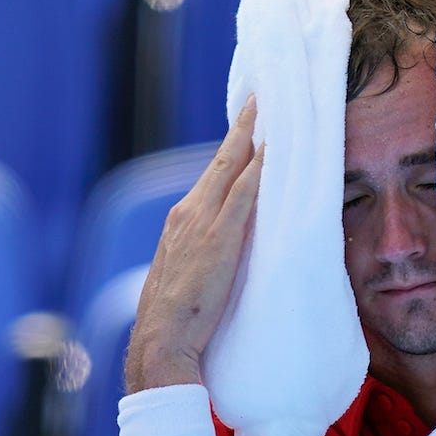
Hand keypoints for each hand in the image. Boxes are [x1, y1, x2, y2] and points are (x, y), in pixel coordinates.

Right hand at [125, 97, 263, 390]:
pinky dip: (257, 167)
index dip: (233, 143)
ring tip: (273, 107)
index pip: (215, 173)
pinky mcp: (219, 238)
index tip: (249, 116)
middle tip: (263, 93)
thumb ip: (208, 251)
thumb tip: (233, 243)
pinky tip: (272, 148)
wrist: (162, 342)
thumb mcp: (192, 274)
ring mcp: (202, 222)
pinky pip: (243, 193)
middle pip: (223, 159)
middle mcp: (189, 212)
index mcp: (182, 220)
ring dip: (253, 135)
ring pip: (233, 167)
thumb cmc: (179, 320)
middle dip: (243, 124)